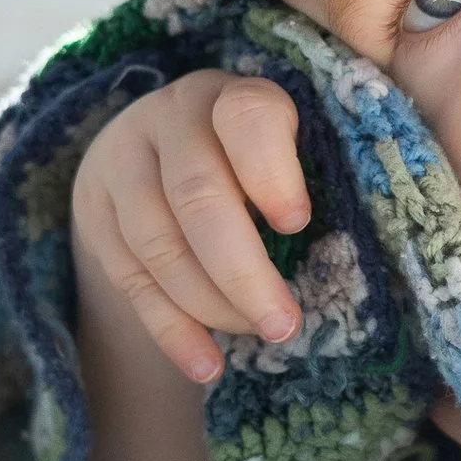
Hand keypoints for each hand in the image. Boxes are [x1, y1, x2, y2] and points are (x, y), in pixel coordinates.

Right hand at [70, 68, 312, 380]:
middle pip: (198, 196)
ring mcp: (122, 164)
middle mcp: (169, 119)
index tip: (298, 223)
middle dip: (243, 270)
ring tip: (259, 336)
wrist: (158, 150)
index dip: (271, 174)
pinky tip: (207, 365)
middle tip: (285, 323)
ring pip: (158, 243)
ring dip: (210, 304)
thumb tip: (364, 250)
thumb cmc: (257, 156)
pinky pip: (130, 280)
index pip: (246, 119)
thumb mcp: (290, 141)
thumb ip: (319, 172)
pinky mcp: (96, 215)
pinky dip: (171, 330)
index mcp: (231, 95)